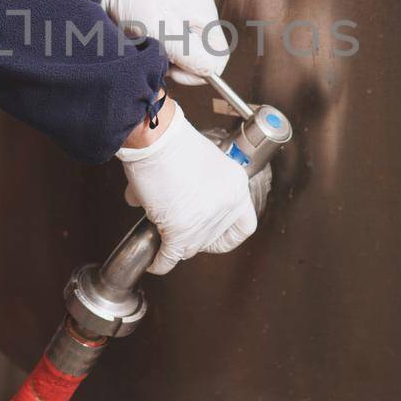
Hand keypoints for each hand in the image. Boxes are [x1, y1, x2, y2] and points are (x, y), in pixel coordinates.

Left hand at [100, 0, 229, 85]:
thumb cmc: (135, 0)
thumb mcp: (162, 31)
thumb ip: (190, 54)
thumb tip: (211, 71)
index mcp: (205, 14)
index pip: (218, 58)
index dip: (197, 72)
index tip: (172, 70)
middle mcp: (202, 11)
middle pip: (204, 54)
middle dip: (181, 62)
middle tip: (156, 54)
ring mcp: (190, 9)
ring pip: (190, 48)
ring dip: (170, 53)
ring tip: (148, 43)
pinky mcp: (175, 10)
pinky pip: (178, 38)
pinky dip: (163, 43)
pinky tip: (147, 35)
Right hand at [116, 104, 256, 275]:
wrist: (157, 138)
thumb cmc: (173, 141)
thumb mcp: (202, 161)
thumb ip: (199, 185)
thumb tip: (179, 200)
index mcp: (236, 186)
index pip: (244, 226)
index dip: (226, 234)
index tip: (214, 234)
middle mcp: (225, 205)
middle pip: (212, 238)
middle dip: (194, 237)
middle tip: (181, 230)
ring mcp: (205, 221)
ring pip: (190, 248)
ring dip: (175, 245)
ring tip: (164, 238)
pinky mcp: (181, 230)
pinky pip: (170, 256)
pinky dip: (161, 262)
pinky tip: (155, 262)